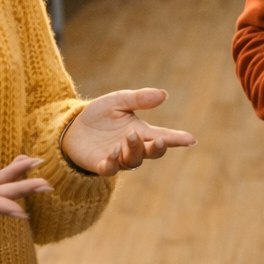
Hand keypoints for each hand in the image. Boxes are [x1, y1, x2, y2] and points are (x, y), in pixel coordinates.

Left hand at [61, 88, 196, 175]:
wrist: (72, 127)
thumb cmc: (100, 114)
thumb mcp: (119, 100)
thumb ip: (139, 99)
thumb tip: (163, 94)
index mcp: (141, 131)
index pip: (163, 136)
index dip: (177, 139)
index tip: (191, 139)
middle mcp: (133, 147)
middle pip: (151, 152)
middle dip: (157, 148)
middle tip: (157, 140)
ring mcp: (118, 158)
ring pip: (133, 160)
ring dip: (134, 150)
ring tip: (129, 137)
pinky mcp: (100, 165)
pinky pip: (110, 169)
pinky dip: (113, 162)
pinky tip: (113, 152)